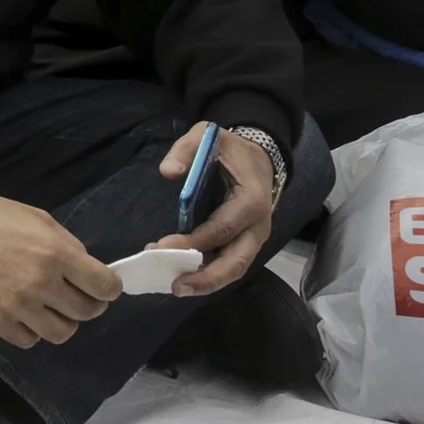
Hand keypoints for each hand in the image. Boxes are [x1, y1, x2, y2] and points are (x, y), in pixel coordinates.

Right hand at [0, 188, 120, 347]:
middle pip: (87, 312)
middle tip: (74, 292)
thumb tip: (89, 273)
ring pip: (62, 333)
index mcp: (55, 254)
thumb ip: (69, 247)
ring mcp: (17, 306)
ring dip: (62, 320)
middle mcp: (40, 283)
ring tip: (50, 305)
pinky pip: (30, 340)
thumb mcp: (42, 220)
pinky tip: (25, 312)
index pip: (105, 287)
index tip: (102, 285)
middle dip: (88, 303)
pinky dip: (32, 329)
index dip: (109, 287)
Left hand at [152, 125, 279, 296]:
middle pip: (236, 261)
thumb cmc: (230, 148)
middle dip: (206, 277)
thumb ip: (186, 150)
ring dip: (207, 282)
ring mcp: (254, 237)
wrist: (258, 156)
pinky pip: (230, 264)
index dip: (195, 241)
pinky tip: (184, 277)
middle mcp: (259, 225)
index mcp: (252, 200)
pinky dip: (210, 275)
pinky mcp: (246, 243)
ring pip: (235, 269)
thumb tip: (168, 172)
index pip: (223, 228)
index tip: (164, 247)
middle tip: (175, 286)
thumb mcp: (207, 135)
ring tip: (176, 287)